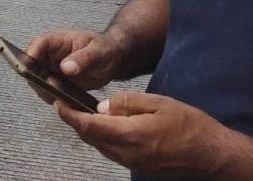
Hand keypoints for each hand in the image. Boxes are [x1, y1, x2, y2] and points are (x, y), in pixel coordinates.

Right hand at [27, 30, 126, 92]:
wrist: (113, 59)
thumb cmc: (105, 48)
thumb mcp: (98, 51)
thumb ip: (83, 58)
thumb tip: (65, 68)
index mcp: (57, 41)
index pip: (38, 44)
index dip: (30, 55)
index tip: (27, 68)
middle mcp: (50, 55)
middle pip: (32, 65)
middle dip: (36, 78)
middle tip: (50, 87)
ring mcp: (52, 70)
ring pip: (37, 81)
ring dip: (45, 90)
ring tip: (62, 96)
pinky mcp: (57, 83)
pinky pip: (49, 92)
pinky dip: (54, 98)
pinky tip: (66, 101)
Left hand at [55, 91, 228, 177]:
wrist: (211, 153)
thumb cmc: (187, 123)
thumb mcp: (157, 102)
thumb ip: (126, 102)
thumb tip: (102, 106)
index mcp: (130, 134)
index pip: (89, 125)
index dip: (69, 114)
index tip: (57, 103)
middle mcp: (127, 153)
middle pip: (90, 137)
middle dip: (75, 121)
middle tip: (64, 104)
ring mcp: (132, 163)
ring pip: (100, 146)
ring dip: (88, 130)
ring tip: (80, 112)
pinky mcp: (138, 166)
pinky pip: (112, 152)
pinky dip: (102, 138)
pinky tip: (103, 126)